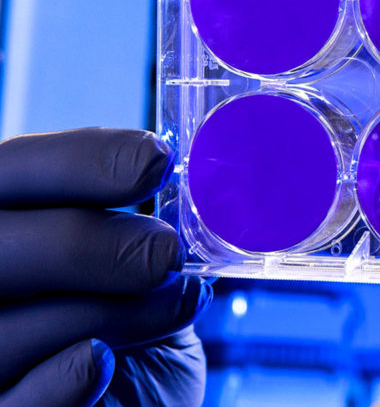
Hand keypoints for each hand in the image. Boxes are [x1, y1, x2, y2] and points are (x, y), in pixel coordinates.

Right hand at [0, 128, 211, 406]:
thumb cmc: (135, 339)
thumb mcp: (143, 278)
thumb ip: (144, 235)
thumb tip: (197, 187)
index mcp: (5, 226)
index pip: (13, 170)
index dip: (80, 160)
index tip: (155, 159)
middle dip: (89, 243)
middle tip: (165, 253)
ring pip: (3, 329)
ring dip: (105, 312)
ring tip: (173, 305)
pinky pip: (14, 403)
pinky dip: (62, 380)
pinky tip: (101, 362)